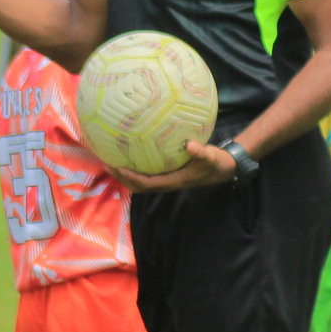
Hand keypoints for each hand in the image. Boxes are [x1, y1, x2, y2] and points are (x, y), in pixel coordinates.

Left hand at [115, 139, 238, 193]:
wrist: (223, 169)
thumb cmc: (216, 163)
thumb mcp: (211, 156)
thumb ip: (201, 152)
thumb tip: (190, 145)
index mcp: (174, 182)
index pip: (147, 183)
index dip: (131, 177)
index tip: (118, 167)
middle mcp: (167, 183)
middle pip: (138, 186)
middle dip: (121, 177)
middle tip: (107, 164)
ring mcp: (166, 180)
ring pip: (140, 182)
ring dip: (125, 174)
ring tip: (111, 160)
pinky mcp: (168, 174)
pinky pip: (147, 173)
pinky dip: (136, 167)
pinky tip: (131, 154)